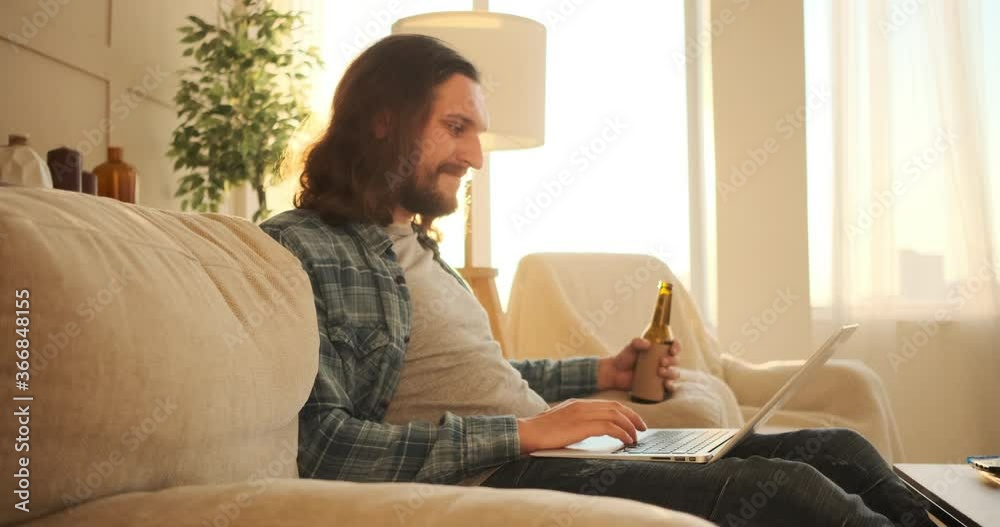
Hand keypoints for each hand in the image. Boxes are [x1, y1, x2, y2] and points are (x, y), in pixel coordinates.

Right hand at [516, 399, 647, 453]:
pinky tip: (626, 440)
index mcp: (578, 403)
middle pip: (616, 407)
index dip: (625, 412)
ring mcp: (582, 414)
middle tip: (643, 428)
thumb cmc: (541, 433)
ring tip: (636, 437)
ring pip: (616, 415)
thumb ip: (578, 423)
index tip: (634, 422)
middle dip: (633, 417)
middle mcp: (582, 405)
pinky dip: (622, 433)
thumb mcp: (563, 423)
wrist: (526, 433)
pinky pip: (610, 427)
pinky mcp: (582, 425)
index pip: (609, 404)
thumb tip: (593, 431)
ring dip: (630, 427)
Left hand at [597, 337, 680, 392]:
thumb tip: (648, 344)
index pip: (673, 346)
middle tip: (662, 362)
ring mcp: (661, 374)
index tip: (672, 350)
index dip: (677, 347)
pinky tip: (666, 385)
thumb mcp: (630, 347)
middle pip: (675, 360)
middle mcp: (663, 362)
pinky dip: (671, 386)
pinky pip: (670, 387)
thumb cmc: (624, 358)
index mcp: (659, 350)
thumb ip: (637, 342)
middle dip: (672, 361)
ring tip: (660, 372)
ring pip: (674, 373)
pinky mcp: (658, 386)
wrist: (616, 373)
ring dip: (671, 373)